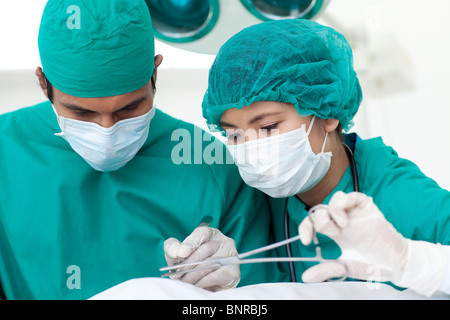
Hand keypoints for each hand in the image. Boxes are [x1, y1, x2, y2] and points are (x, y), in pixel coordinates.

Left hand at [164, 227, 239, 291]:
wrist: (205, 283)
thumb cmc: (191, 264)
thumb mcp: (178, 254)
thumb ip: (173, 248)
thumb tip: (178, 251)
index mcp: (209, 234)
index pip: (201, 234)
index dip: (190, 243)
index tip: (181, 253)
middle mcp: (222, 241)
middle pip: (205, 249)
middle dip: (189, 263)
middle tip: (177, 273)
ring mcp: (230, 256)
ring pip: (210, 263)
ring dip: (193, 274)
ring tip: (183, 280)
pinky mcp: (233, 271)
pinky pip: (216, 276)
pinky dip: (203, 281)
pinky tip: (196, 284)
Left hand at [299, 191, 447, 296]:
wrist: (396, 265)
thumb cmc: (373, 264)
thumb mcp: (345, 267)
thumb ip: (326, 270)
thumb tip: (305, 277)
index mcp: (336, 231)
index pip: (314, 221)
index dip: (305, 227)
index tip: (306, 242)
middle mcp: (343, 219)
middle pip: (323, 208)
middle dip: (320, 221)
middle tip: (333, 234)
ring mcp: (356, 213)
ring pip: (335, 198)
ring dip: (332, 211)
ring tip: (341, 228)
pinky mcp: (368, 208)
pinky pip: (353, 195)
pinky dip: (344, 203)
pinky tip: (345, 221)